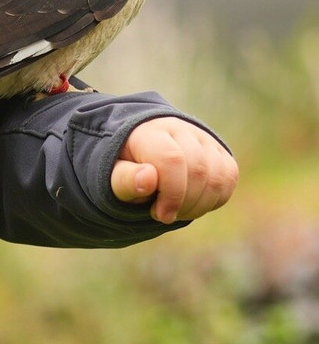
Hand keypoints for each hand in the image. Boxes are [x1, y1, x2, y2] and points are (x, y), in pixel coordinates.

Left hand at [111, 117, 237, 223]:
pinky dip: (214, 199)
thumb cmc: (125, 170)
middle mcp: (180, 129)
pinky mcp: (219, 151)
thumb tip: (148, 179)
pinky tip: (192, 205)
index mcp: (149, 132)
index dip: (172, 193)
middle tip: (163, 214)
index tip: (159, 214)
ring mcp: (203, 138)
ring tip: (177, 211)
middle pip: (197, 170)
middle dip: (183, 202)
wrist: (140, 155)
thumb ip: (125, 180)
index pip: (172, 159)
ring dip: (199, 204)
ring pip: (217, 176)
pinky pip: (229, 178)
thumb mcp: (114, 178)